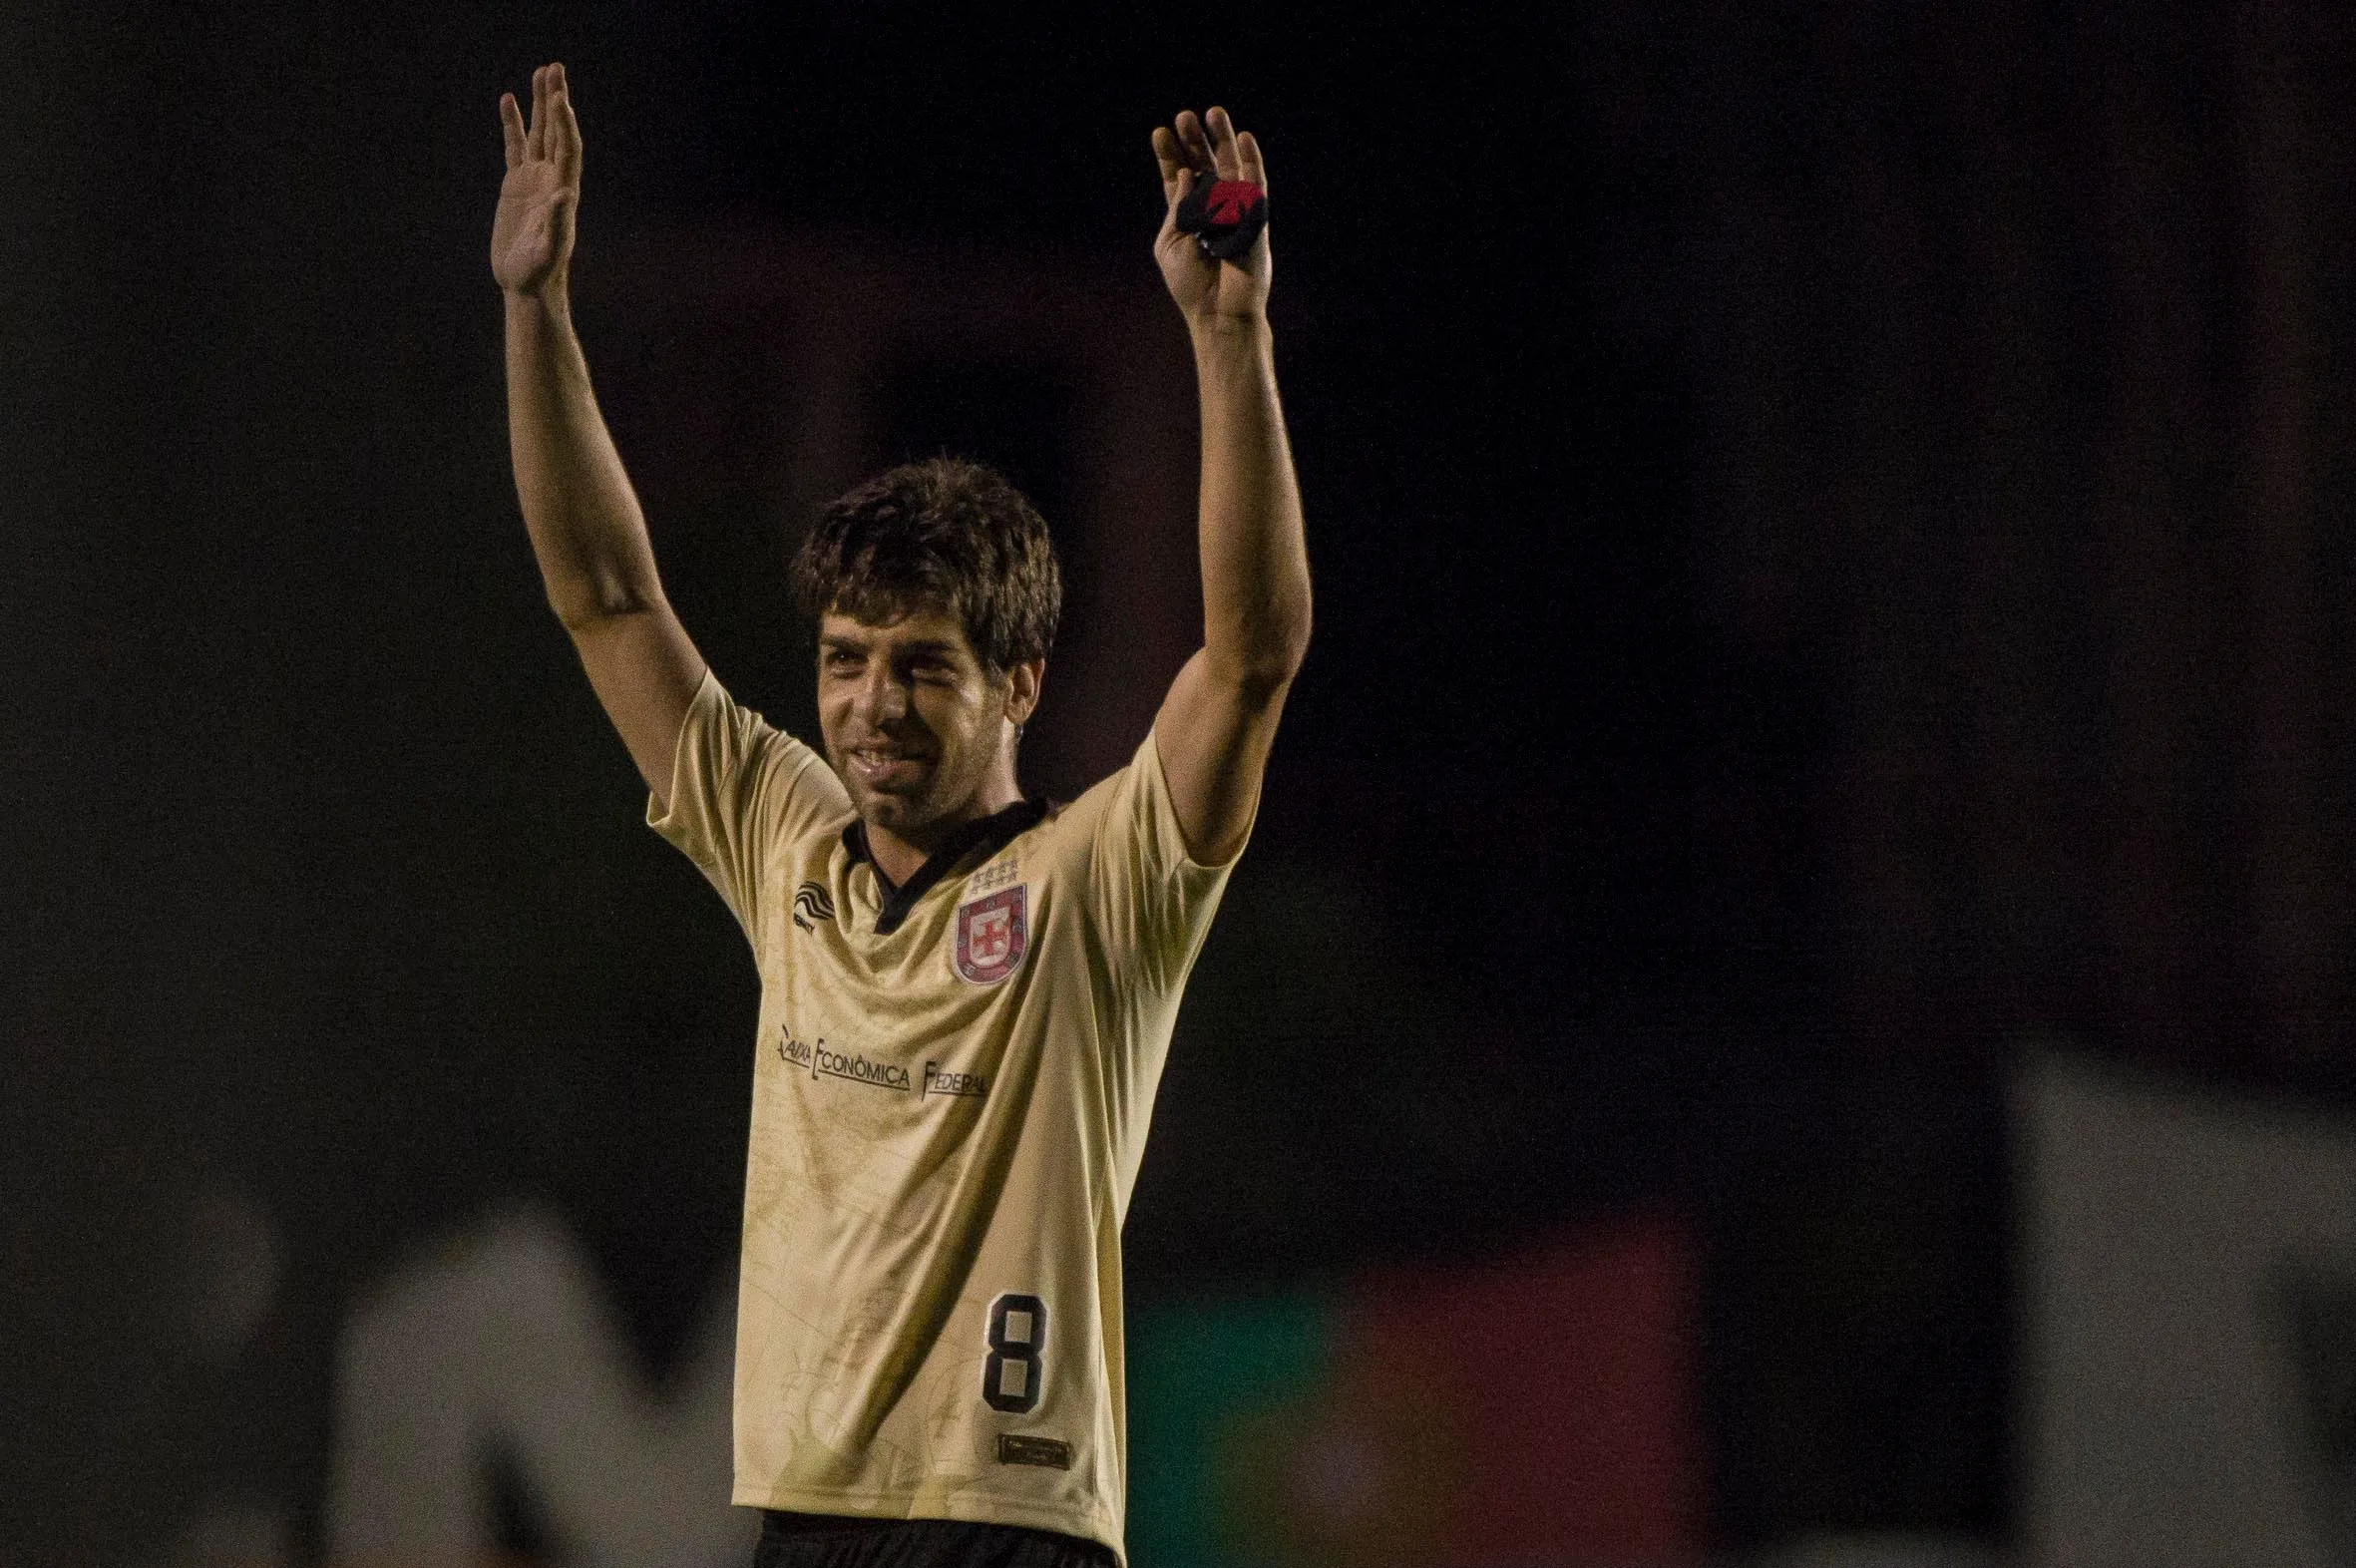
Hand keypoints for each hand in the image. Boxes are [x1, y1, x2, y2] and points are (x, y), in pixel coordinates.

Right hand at [492, 63, 580, 296]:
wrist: (526, 283)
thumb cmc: (539, 271)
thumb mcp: (548, 250)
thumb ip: (557, 222)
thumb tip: (566, 193)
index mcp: (563, 191)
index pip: (567, 148)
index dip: (564, 123)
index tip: (560, 97)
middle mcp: (552, 179)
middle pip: (557, 131)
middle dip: (556, 100)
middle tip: (556, 68)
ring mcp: (534, 179)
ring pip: (538, 133)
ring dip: (539, 104)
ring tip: (540, 72)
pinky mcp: (516, 184)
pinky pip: (515, 147)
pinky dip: (513, 124)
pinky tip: (508, 101)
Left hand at [1152, 107, 1269, 326]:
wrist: (1218, 311)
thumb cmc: (1191, 284)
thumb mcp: (1170, 242)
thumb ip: (1177, 206)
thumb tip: (1186, 171)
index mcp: (1186, 217)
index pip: (1177, 178)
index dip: (1169, 155)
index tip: (1160, 132)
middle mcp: (1211, 209)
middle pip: (1204, 166)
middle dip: (1194, 141)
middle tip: (1184, 117)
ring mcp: (1234, 211)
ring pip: (1230, 167)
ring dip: (1222, 140)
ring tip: (1212, 113)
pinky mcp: (1255, 217)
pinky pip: (1255, 184)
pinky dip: (1251, 160)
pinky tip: (1245, 137)